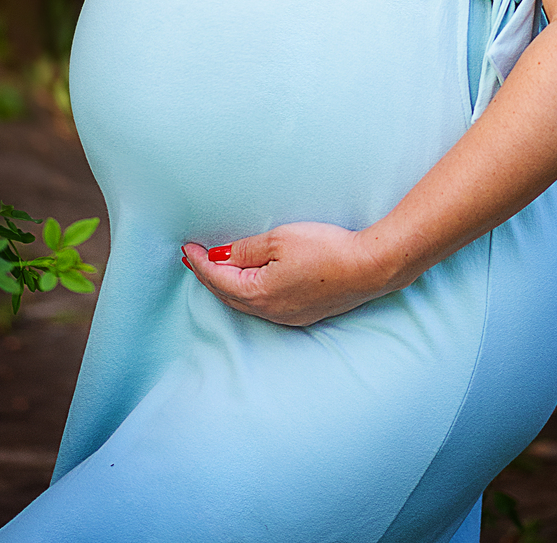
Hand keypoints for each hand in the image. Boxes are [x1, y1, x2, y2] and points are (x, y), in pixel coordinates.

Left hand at [181, 222, 386, 326]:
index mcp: (259, 293)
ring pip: (245, 303)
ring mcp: (287, 316)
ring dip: (226, 286)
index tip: (187, 248)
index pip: (218, 279)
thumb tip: (220, 257)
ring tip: (214, 270)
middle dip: (207, 276)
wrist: (369, 268)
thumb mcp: (279, 240)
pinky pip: (264, 305)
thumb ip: (245, 250)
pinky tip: (248, 282)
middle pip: (228, 295)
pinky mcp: (303, 314)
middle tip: (193, 259)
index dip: (200, 263)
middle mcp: (270, 311)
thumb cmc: (325, 250)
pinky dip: (247, 292)